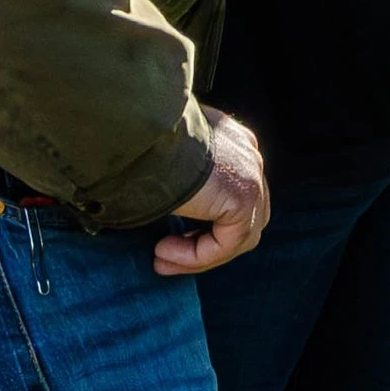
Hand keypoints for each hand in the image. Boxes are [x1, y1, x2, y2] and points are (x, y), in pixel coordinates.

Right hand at [154, 104, 269, 276]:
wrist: (141, 132)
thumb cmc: (139, 141)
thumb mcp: (162, 157)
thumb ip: (176, 179)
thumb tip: (163, 205)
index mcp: (231, 141)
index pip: (230, 196)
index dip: (202, 225)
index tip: (166, 241)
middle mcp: (248, 155)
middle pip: (241, 218)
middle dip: (204, 244)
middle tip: (164, 256)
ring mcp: (250, 176)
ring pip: (237, 236)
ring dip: (197, 255)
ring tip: (160, 259)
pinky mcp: (244, 197)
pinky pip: (226, 242)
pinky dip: (196, 255)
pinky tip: (163, 252)